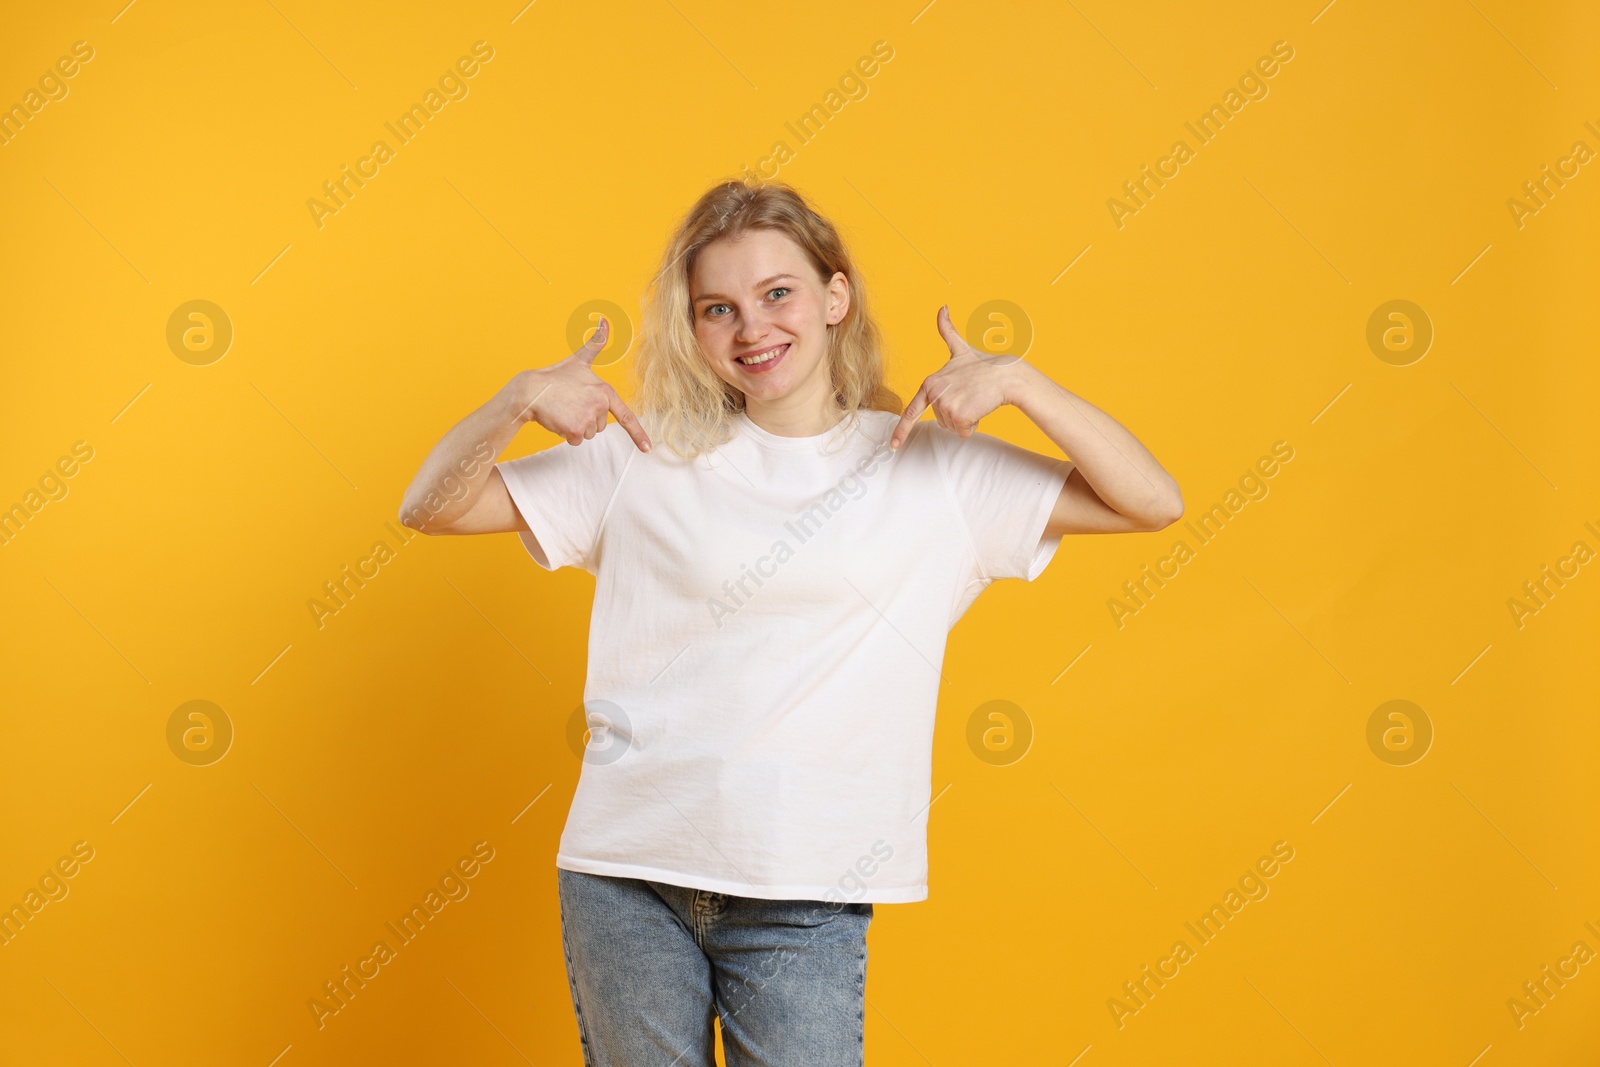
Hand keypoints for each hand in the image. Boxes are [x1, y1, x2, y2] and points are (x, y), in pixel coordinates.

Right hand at [505, 317, 651, 450]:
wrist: (530, 390)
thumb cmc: (555, 377)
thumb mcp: (580, 360)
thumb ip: (596, 342)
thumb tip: (605, 318)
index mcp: (604, 391)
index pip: (625, 416)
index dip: (638, 433)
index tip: (647, 448)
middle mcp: (600, 405)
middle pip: (599, 426)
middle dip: (585, 420)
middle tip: (570, 405)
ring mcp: (588, 417)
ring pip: (588, 434)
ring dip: (575, 427)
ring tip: (563, 410)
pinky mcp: (575, 429)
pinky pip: (575, 441)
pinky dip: (566, 434)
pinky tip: (558, 419)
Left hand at [889, 306, 1022, 449]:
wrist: (1006, 374)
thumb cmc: (985, 365)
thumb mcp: (961, 349)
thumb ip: (947, 331)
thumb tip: (942, 307)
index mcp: (930, 382)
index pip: (912, 410)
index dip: (902, 430)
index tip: (893, 445)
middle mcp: (935, 394)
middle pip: (941, 421)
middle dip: (957, 414)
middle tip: (971, 396)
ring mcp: (946, 405)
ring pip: (952, 428)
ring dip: (967, 419)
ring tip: (976, 400)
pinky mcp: (959, 415)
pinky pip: (963, 432)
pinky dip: (974, 424)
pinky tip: (980, 407)